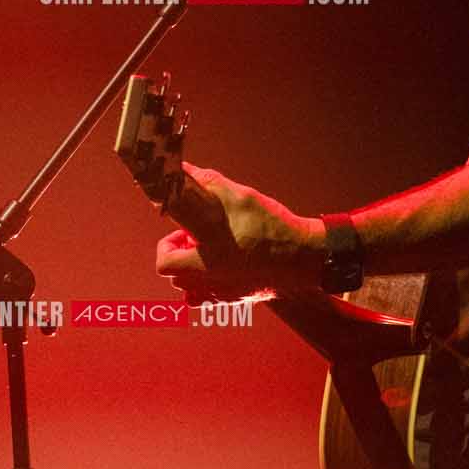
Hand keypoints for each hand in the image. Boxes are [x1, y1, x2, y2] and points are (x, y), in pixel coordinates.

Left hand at [153, 164, 325, 303]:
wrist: (304, 258)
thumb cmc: (271, 227)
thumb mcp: (240, 197)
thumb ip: (209, 183)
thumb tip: (186, 169)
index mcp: (206, 259)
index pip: (164, 259)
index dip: (167, 243)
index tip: (181, 230)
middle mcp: (209, 281)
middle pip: (172, 275)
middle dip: (178, 253)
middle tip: (196, 237)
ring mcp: (221, 293)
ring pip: (187, 287)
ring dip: (191, 267)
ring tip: (211, 249)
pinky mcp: (234, 298)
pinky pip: (207, 295)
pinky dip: (207, 281)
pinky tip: (225, 262)